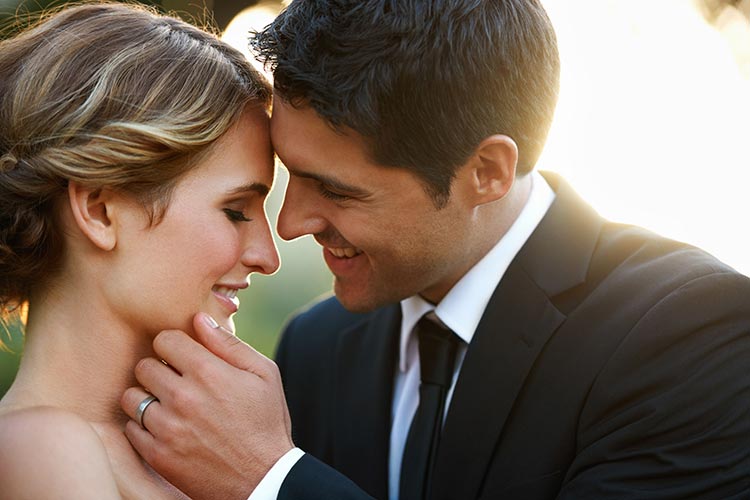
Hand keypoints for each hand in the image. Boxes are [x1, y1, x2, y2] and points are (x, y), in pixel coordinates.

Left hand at [121, 312, 293, 499]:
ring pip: (132, 396)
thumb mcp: (264, 375)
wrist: (263, 478)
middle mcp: (183, 397)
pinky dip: (144, 425)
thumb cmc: (266, 422)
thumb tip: (200, 318)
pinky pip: (131, 428)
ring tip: (167, 404)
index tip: (182, 356)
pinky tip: (166, 427)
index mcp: (209, 372)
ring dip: (146, 396)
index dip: (173, 344)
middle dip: (158, 369)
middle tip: (174, 380)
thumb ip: (229, 344)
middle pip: (143, 365)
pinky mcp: (158, 455)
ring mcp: (167, 428)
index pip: (165, 339)